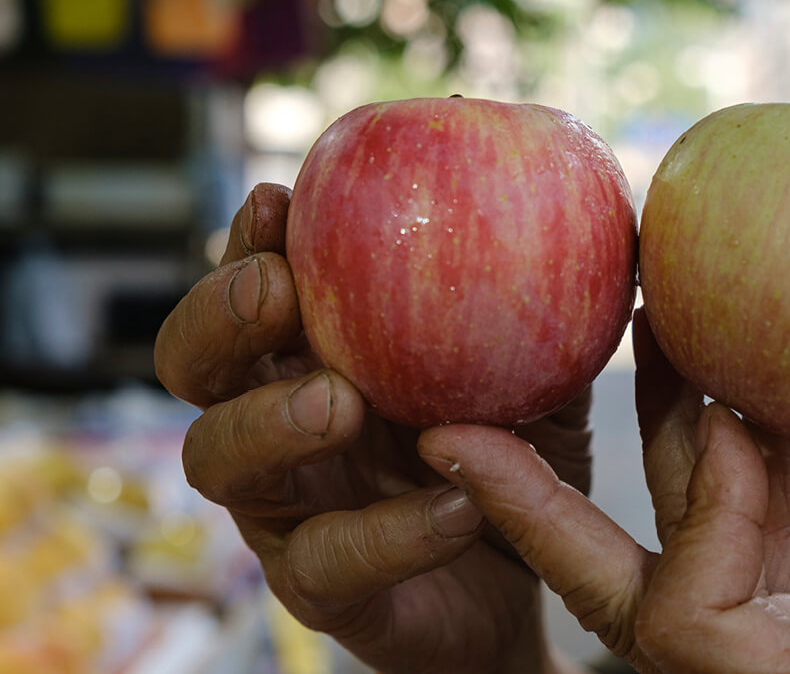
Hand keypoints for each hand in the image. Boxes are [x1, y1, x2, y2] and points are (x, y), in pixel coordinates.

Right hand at [154, 183, 592, 673]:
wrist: (540, 575)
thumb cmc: (523, 453)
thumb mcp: (538, 371)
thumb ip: (539, 304)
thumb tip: (593, 208)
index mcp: (313, 357)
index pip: (254, 288)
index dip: (251, 242)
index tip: (281, 200)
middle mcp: (277, 426)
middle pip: (196, 365)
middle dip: (221, 317)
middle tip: (279, 290)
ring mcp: (288, 510)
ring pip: (218, 460)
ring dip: (271, 421)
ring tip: (343, 401)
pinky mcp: (320, 591)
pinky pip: (327, 560)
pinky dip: (389, 531)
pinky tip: (458, 504)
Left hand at [417, 292, 789, 672]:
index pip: (680, 612)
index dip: (674, 509)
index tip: (675, 421)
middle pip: (616, 583)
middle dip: (536, 502)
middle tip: (451, 426)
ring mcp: (762, 658)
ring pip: (678, 543)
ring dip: (665, 438)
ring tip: (643, 329)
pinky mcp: (786, 632)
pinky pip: (737, 536)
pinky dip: (738, 462)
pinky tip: (740, 386)